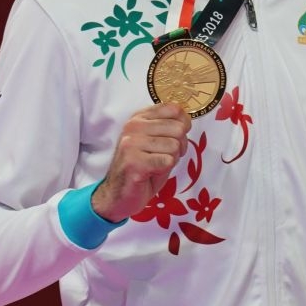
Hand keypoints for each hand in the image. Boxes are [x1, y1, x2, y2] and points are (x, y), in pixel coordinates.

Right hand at [92, 103, 190, 222]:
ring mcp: (131, 144)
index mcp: (138, 118)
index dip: (183, 125)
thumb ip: (168, 128)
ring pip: (174, 146)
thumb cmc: (141, 169)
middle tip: (164, 157)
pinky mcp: (134, 162)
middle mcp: (133, 127)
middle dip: (179, 146)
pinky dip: (164, 170)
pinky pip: (167, 161)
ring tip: (155, 166)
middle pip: (178, 129)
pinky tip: (150, 173)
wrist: (118, 196)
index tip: (174, 138)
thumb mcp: (155, 142)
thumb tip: (187, 120)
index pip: (174, 109)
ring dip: (170, 160)